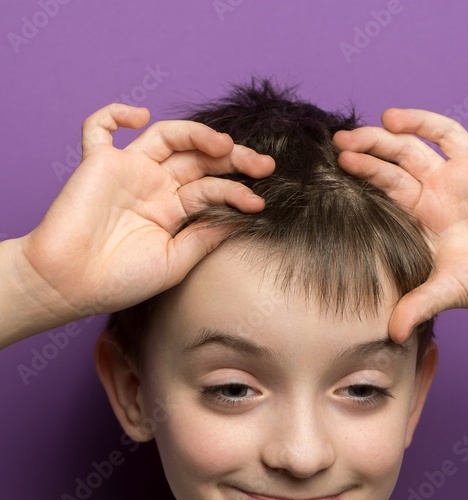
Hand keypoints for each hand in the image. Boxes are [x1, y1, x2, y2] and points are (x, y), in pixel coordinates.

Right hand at [15, 104, 275, 323]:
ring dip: (198, 134)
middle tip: (263, 165)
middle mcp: (154, 187)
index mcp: (173, 211)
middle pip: (199, 159)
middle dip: (233, 159)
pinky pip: (101, 127)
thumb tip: (241, 219)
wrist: (73, 285)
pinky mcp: (99, 163)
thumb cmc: (121, 281)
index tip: (259, 203)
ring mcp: (129, 171)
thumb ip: (204, 237)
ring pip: (168, 136)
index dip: (237, 191)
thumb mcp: (176, 263)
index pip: (211, 189)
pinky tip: (141, 115)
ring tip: (225, 145)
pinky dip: (116, 113)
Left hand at [333, 61, 467, 342]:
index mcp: (426, 211)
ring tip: (388, 117)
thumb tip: (391, 334)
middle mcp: (445, 185)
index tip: (341, 159)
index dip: (366, 169)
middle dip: (374, 145)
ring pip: (440, 132)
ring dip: (416, 120)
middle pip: (404, 153)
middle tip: (347, 138)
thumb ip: (416, 305)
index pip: (389, 183)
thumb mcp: (447, 292)